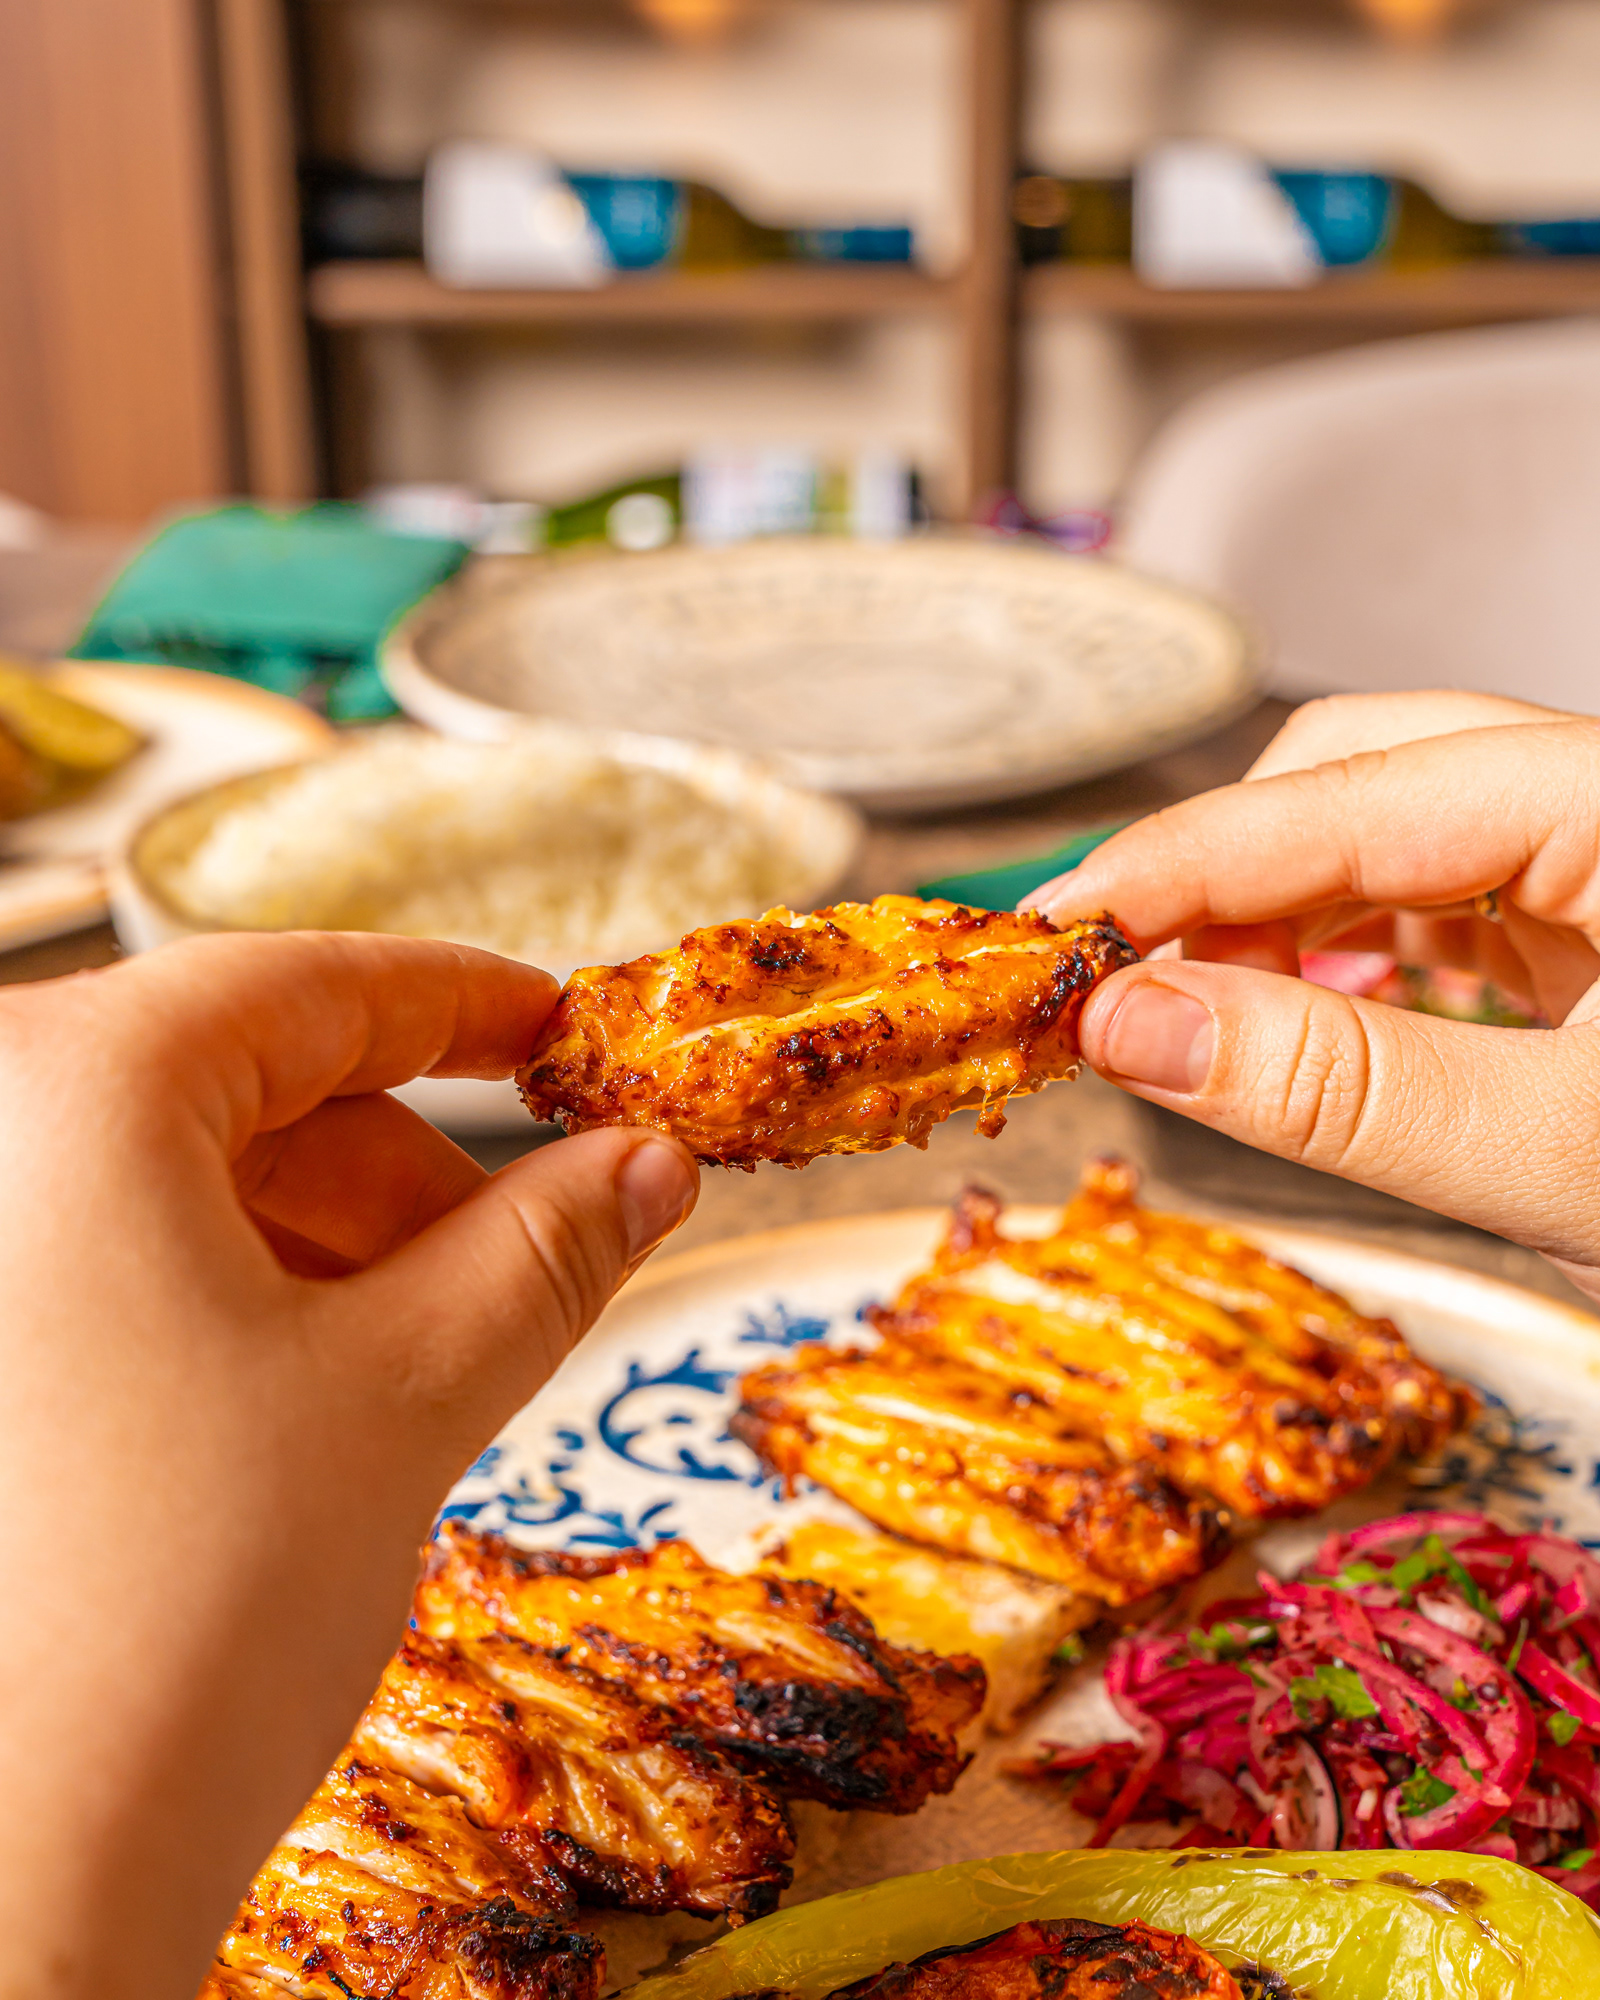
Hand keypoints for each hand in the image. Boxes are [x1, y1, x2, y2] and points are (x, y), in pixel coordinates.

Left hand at [0, 932, 697, 1999]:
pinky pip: (97, 1256)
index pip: (309, 987)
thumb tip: (648, 1162)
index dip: (465, 1002)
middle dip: (399, 1171)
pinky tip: (300, 1394)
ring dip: (321, 1243)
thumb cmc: (177, 1621)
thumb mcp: (403, 1397)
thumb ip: (544, 1248)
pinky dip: (224, 1295)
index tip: (561, 1027)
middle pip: (238, 1085)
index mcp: (68, 1092)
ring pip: (168, 1178)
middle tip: (526, 1257)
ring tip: (416, 1360)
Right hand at [1027, 691, 1599, 1305]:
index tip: (1045, 940)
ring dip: (1281, 919)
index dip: (1170, 865)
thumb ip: (1338, 1086)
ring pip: (1398, 834)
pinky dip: (1357, 960)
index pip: (1343, 789)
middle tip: (1118, 991)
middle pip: (1364, 771)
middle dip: (1225, 873)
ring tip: (1203, 1020)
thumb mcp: (1564, 1155)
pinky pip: (1448, 903)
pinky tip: (1315, 1022)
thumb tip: (1132, 1026)